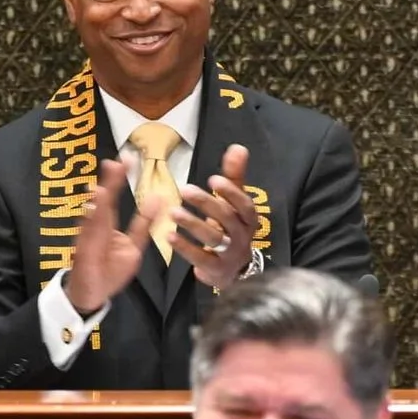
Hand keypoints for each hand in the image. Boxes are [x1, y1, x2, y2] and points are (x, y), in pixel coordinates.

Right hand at [61, 159, 170, 316]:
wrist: (92, 295)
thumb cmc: (110, 270)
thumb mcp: (133, 245)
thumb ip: (142, 224)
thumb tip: (156, 199)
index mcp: (107, 224)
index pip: (114, 197)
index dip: (119, 178)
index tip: (127, 158)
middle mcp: (96, 227)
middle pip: (103, 201)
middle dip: (111, 181)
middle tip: (118, 160)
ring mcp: (88, 239)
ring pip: (94, 215)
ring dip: (99, 199)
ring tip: (105, 181)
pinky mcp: (83, 252)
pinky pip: (87, 235)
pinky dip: (89, 221)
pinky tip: (92, 206)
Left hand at [169, 145, 259, 291]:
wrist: (232, 270)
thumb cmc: (230, 229)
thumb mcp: (234, 204)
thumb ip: (234, 177)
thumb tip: (238, 147)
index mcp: (248, 219)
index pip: (244, 204)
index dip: (231, 192)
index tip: (214, 179)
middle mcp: (242, 236)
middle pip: (227, 219)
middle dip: (206, 204)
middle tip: (185, 190)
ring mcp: (230, 254)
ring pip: (213, 238)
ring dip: (192, 224)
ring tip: (173, 212)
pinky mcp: (215, 269)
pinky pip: (200, 258)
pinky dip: (184, 247)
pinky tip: (169, 236)